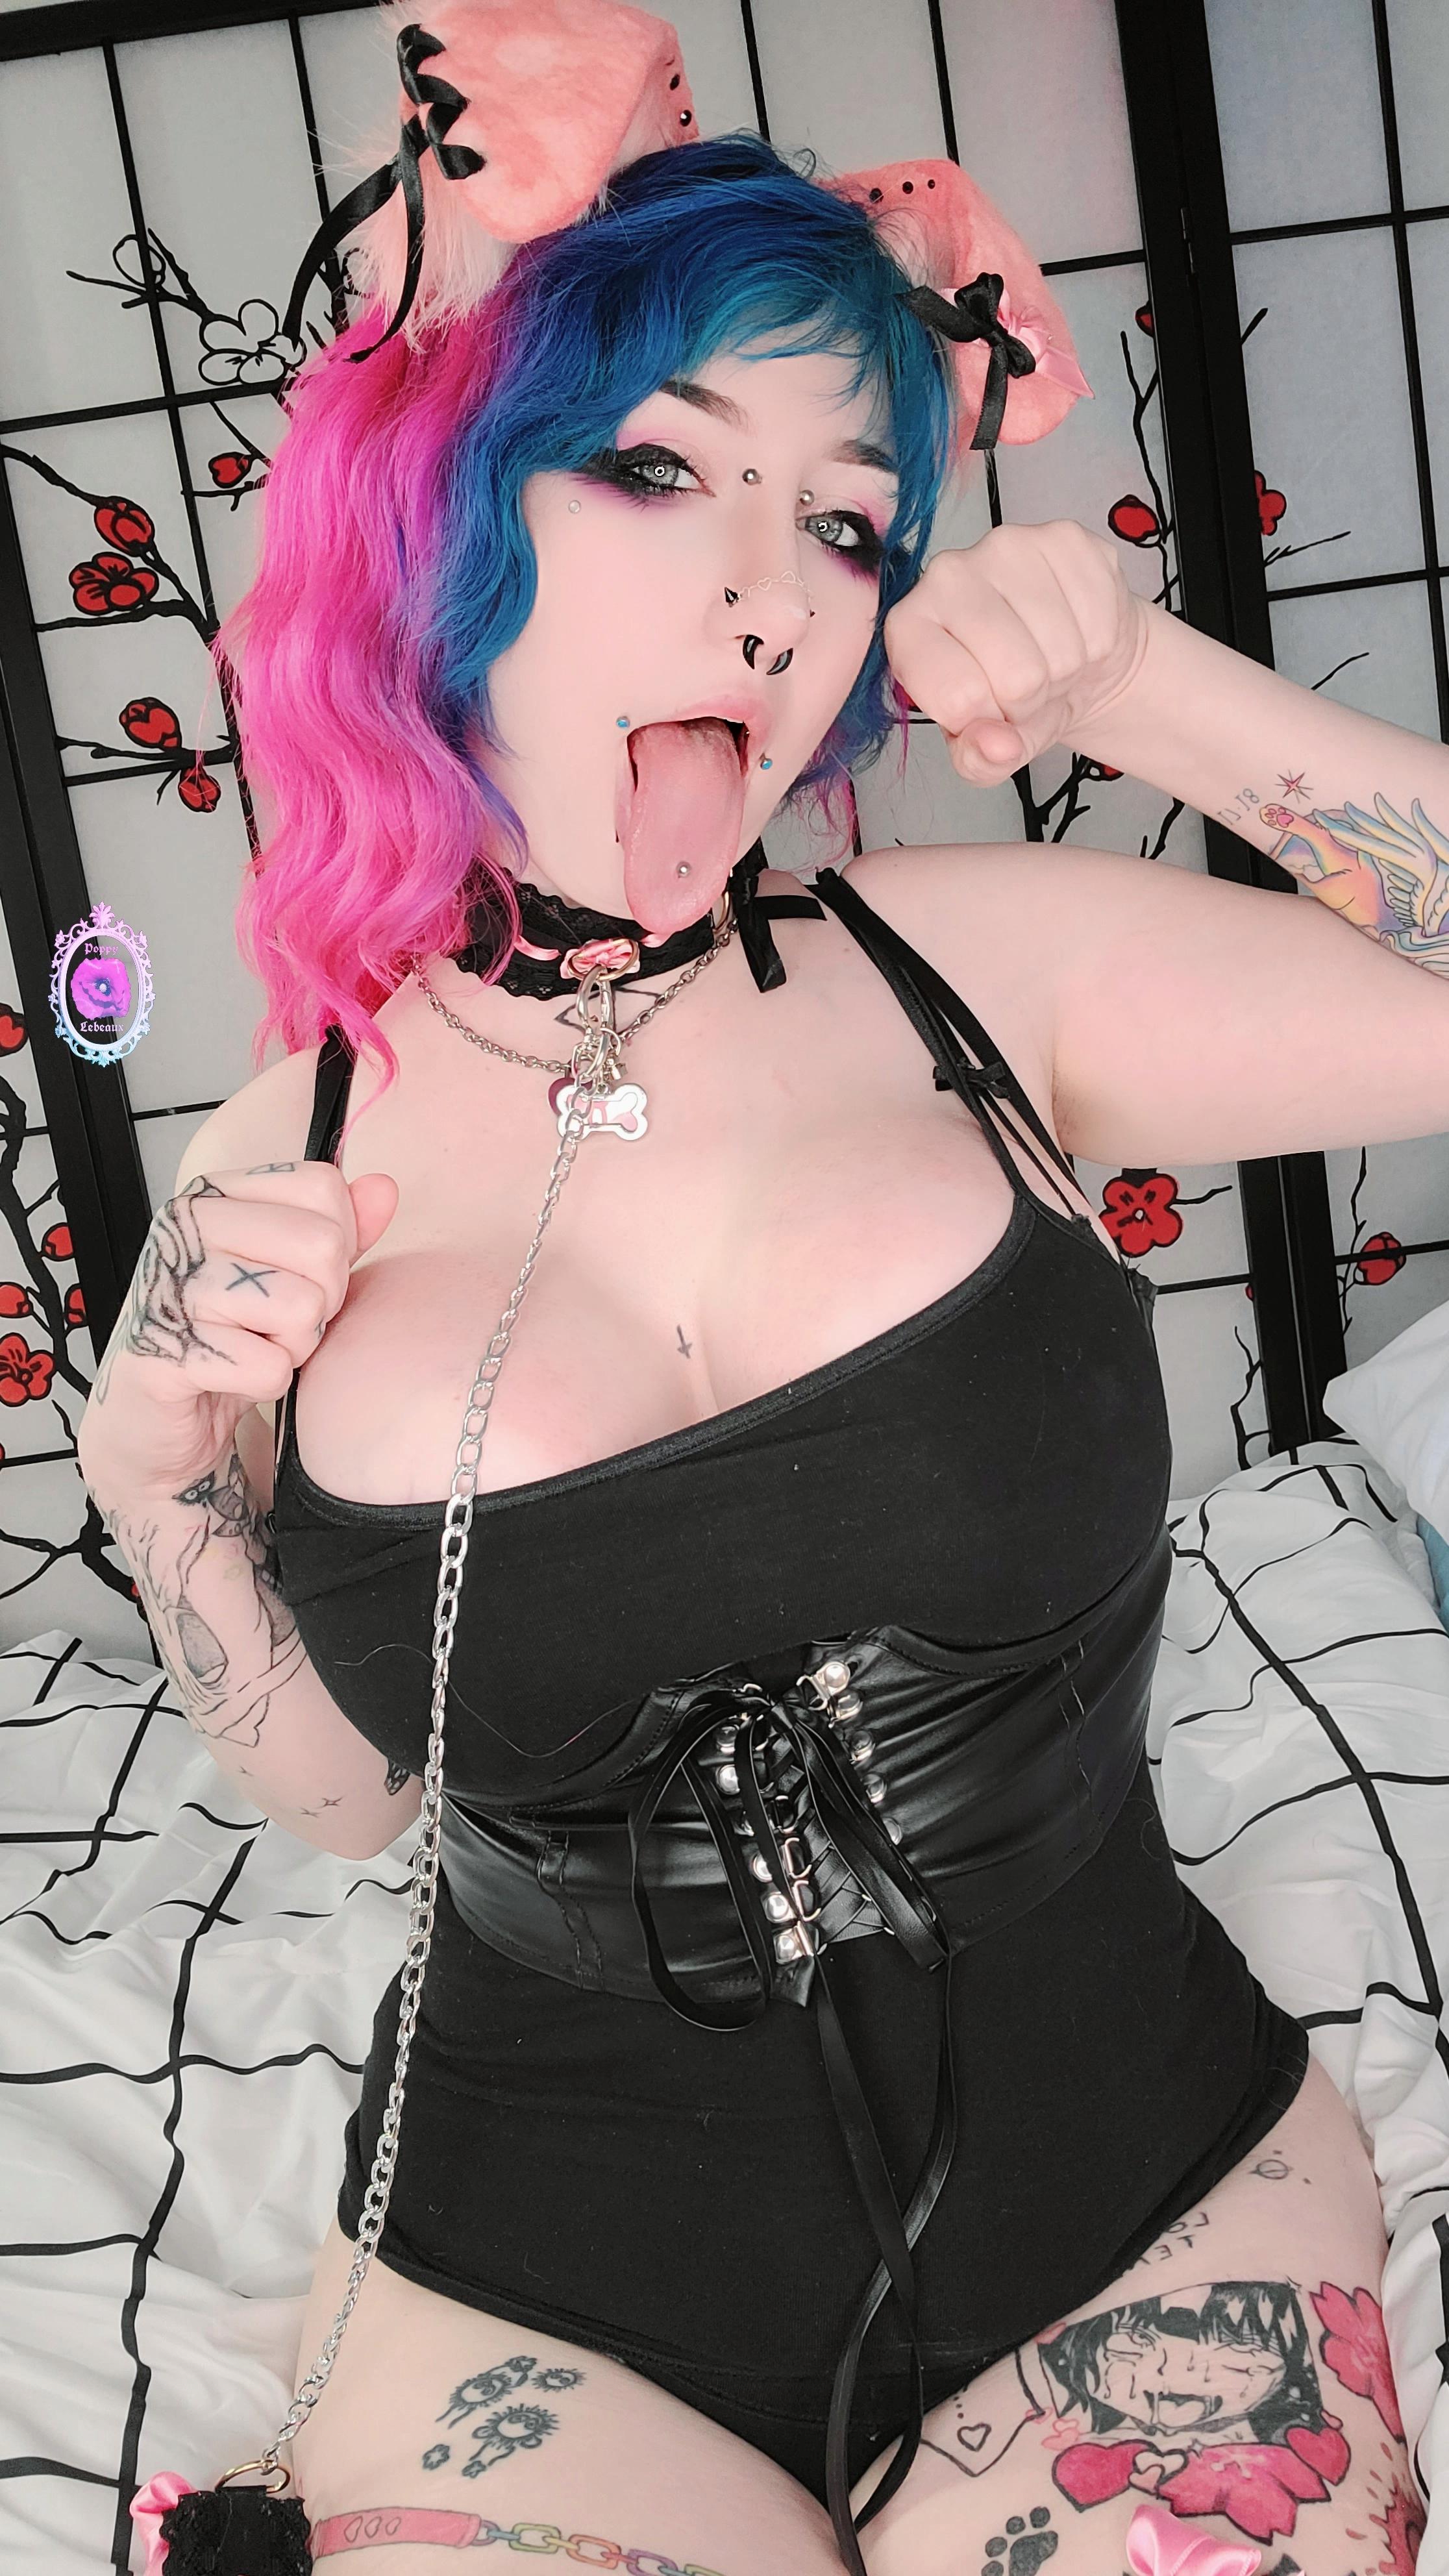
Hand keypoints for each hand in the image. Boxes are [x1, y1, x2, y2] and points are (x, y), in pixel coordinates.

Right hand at [77, 1163, 397, 1499]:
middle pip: (322, 1245)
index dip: (336, 1243)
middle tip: (276, 1324)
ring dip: (294, 1345)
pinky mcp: (165, 1351)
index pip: (321, 1187)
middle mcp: (184, 1225)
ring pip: (301, 1307)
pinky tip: (230, 1378)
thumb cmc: (225, 1337)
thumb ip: (338, 1229)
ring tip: (253, 1347)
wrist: (155, 1419)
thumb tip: (384, 1188)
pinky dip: (266, 1383)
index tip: (298, 1276)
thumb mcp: (289, 1275)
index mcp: (214, 1194)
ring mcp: (169, 1285)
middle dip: (321, 1301)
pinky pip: (270, 1367)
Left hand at [883, 518, 1151, 786]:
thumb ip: (978, 760)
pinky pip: (1098, 621)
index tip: (986, 709)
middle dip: (1030, 699)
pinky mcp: (1064, 537)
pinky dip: (1097, 643)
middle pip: (1017, 675)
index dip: (985, 720)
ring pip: (1062, 651)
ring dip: (1065, 672)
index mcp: (909, 626)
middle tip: (1025, 687)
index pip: (957, 697)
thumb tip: (995, 746)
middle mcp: (947, 573)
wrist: (1070, 654)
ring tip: (1051, 661)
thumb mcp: (984, 747)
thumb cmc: (1012, 696)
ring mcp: (1007, 546)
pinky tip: (1077, 632)